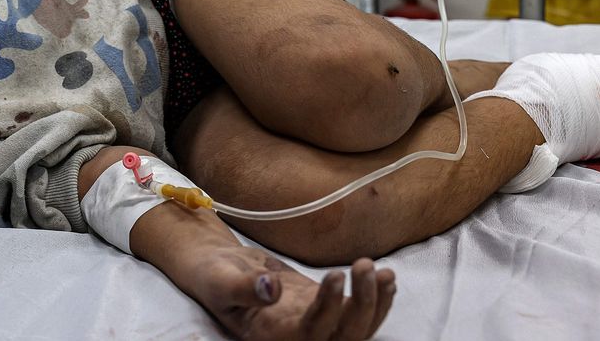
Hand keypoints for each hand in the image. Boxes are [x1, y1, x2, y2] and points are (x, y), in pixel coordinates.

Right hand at [196, 254, 394, 339]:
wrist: (220, 271)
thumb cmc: (214, 277)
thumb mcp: (220, 280)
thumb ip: (244, 287)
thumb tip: (271, 288)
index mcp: (271, 337)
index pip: (309, 333)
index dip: (327, 310)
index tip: (335, 273)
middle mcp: (298, 339)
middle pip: (342, 337)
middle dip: (360, 305)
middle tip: (364, 266)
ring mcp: (315, 325)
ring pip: (356, 329)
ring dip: (375, 304)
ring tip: (383, 272)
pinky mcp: (324, 309)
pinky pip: (356, 314)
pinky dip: (376, 299)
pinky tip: (386, 277)